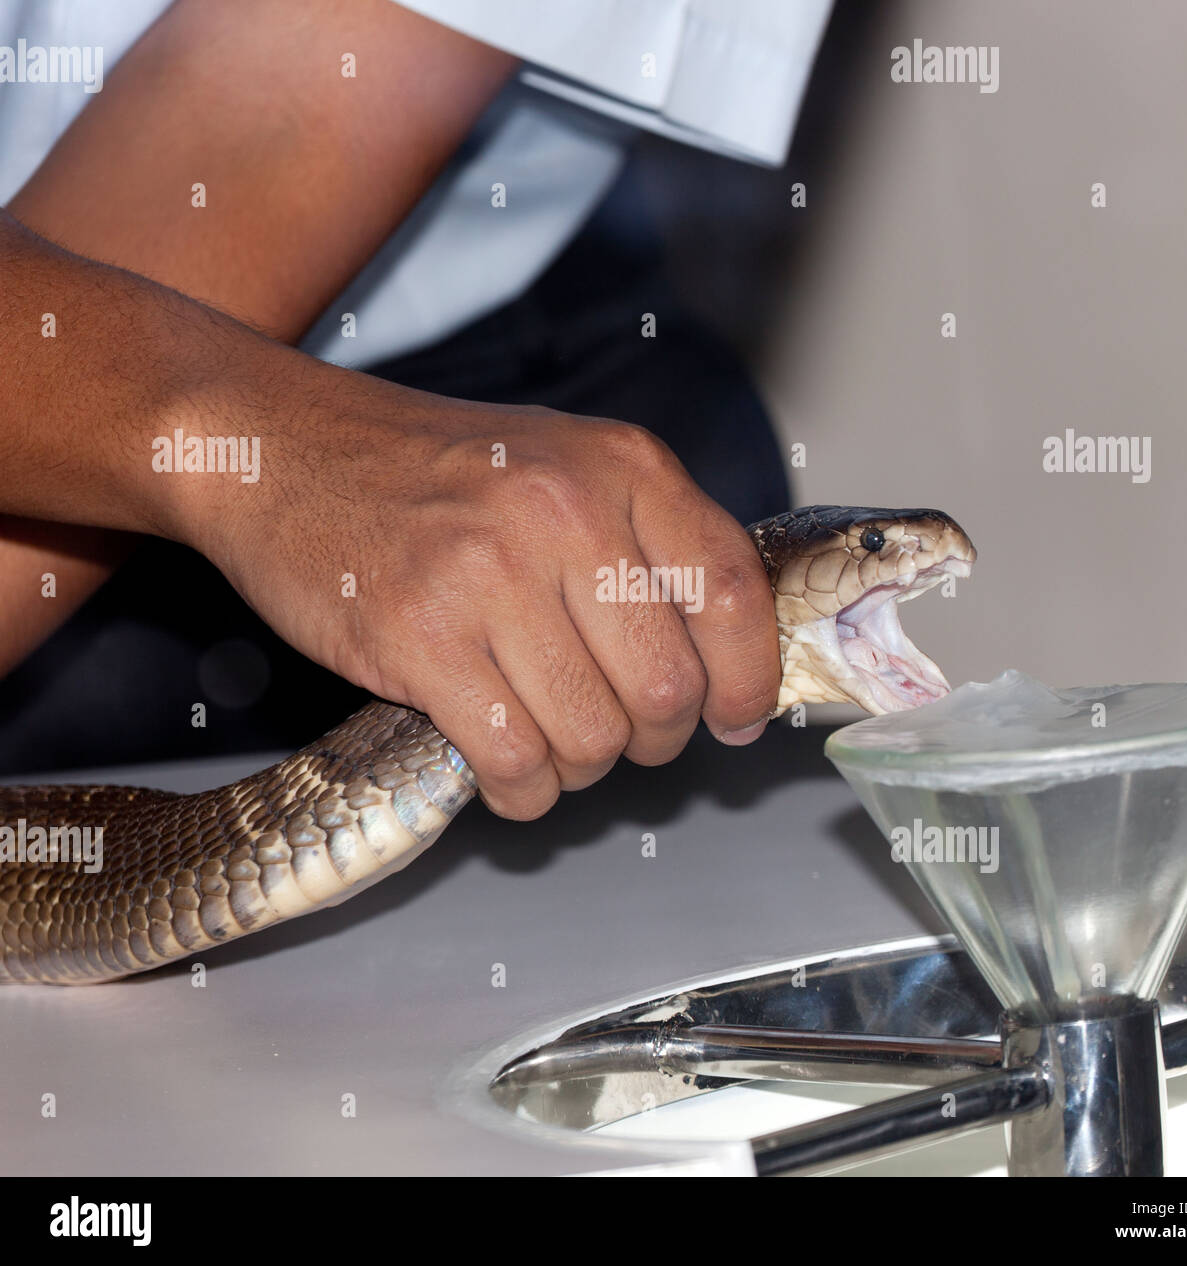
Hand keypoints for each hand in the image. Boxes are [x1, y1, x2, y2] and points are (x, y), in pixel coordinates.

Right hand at [179, 350, 780, 818]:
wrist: (282, 450)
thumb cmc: (434, 472)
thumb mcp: (564, 467)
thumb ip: (647, 545)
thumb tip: (723, 663)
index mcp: (621, 466)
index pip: (732, 591)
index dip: (749, 676)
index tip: (736, 716)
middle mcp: (566, 512)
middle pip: (667, 688)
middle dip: (656, 738)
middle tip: (621, 733)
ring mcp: (488, 574)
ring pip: (593, 738)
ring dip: (582, 767)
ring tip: (551, 741)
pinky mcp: (418, 638)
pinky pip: (515, 761)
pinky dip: (525, 792)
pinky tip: (511, 772)